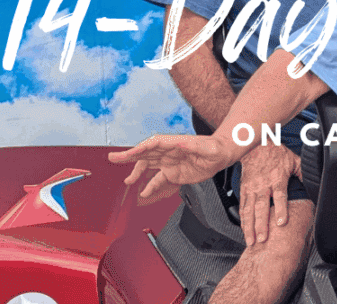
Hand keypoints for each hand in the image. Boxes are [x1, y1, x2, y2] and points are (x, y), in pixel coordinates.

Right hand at [108, 134, 232, 203]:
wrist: (222, 155)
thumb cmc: (216, 148)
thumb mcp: (207, 147)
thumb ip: (193, 146)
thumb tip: (181, 143)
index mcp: (175, 143)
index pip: (153, 143)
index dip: (139, 148)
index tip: (128, 153)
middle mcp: (169, 152)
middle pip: (145, 154)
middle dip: (130, 157)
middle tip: (114, 158)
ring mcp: (170, 162)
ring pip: (149, 167)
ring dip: (137, 173)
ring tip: (128, 182)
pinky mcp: (174, 173)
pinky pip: (159, 180)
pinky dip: (150, 186)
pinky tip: (144, 193)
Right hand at [237, 144, 302, 245]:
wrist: (256, 145)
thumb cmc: (276, 153)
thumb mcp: (294, 160)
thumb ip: (303, 173)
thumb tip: (314, 182)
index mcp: (277, 178)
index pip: (280, 196)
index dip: (280, 209)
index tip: (281, 222)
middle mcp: (263, 185)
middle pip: (261, 207)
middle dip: (261, 224)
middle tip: (262, 239)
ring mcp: (252, 189)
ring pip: (249, 210)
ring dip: (250, 227)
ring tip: (251, 241)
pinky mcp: (244, 190)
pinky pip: (243, 207)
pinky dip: (243, 220)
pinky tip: (245, 231)